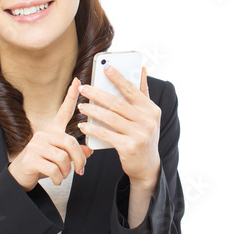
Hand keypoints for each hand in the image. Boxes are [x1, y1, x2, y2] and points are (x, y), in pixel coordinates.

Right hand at [8, 78, 92, 190]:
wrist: (20, 176)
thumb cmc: (42, 163)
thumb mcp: (60, 157)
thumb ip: (74, 152)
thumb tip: (89, 151)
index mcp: (52, 131)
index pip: (64, 111)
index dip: (71, 96)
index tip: (78, 82)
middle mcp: (44, 134)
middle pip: (70, 143)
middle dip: (79, 159)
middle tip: (80, 170)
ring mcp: (36, 146)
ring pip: (63, 158)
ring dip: (67, 171)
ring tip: (63, 174)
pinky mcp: (31, 158)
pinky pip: (54, 169)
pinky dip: (59, 178)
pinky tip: (56, 179)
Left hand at [78, 65, 160, 190]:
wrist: (147, 166)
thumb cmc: (143, 136)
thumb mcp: (148, 116)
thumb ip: (143, 94)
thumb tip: (142, 70)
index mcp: (151, 109)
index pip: (132, 90)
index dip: (118, 77)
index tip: (105, 67)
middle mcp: (147, 121)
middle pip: (117, 103)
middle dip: (98, 94)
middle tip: (83, 89)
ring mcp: (139, 135)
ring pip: (110, 118)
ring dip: (92, 111)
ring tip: (81, 107)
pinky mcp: (129, 147)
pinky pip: (106, 134)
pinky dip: (93, 129)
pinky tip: (83, 126)